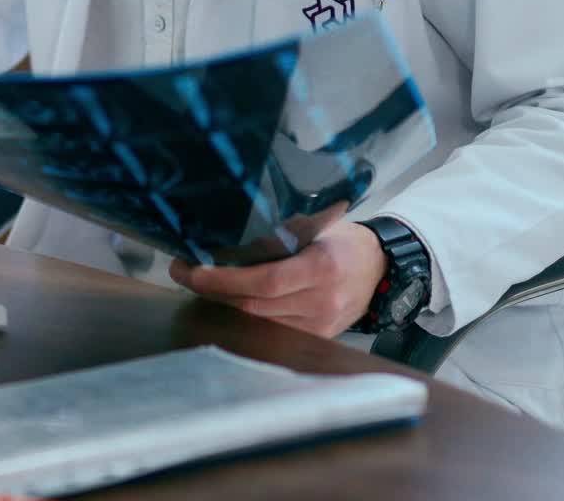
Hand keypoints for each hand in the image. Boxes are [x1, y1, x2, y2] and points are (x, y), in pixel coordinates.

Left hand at [167, 221, 387, 338]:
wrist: (381, 269)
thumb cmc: (343, 240)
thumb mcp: (318, 226)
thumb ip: (283, 233)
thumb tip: (231, 233)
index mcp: (321, 267)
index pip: (265, 280)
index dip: (225, 279)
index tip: (192, 269)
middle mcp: (321, 301)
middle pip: (255, 305)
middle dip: (212, 290)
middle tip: (182, 270)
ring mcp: (320, 325)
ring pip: (258, 322)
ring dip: (223, 304)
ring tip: (196, 282)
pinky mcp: (317, 337)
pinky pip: (272, 330)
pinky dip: (244, 316)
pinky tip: (224, 300)